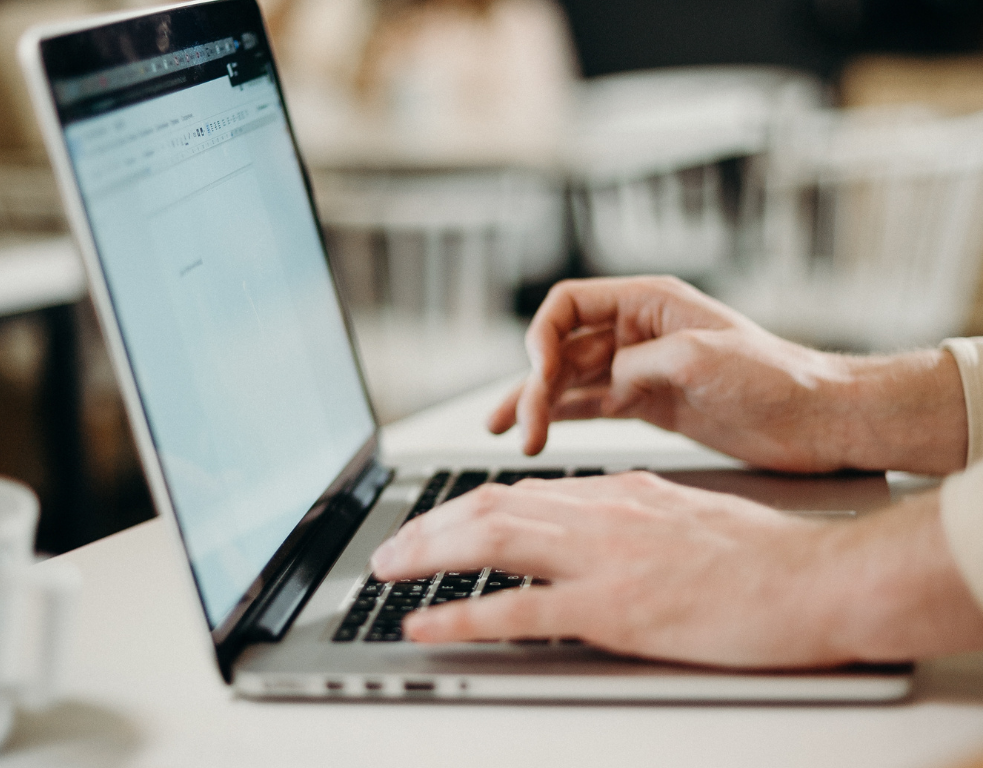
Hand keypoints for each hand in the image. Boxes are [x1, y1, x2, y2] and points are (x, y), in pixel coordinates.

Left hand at [371, 473, 982, 666]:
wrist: (813, 578)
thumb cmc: (761, 554)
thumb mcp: (682, 513)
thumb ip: (628, 515)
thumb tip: (586, 524)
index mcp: (616, 491)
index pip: (519, 491)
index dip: (463, 507)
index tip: (434, 522)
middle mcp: (598, 513)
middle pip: (488, 507)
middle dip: (428, 527)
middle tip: (390, 549)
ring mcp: (602, 558)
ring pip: (490, 542)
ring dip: (427, 554)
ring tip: (386, 571)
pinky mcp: (613, 609)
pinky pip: (518, 612)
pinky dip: (461, 617)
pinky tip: (426, 625)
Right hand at [489, 276, 966, 473]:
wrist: (817, 420)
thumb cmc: (776, 377)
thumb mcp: (702, 358)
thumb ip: (640, 364)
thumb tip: (602, 383)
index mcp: (648, 303)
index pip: (569, 305)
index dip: (542, 335)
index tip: (537, 371)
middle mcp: (636, 332)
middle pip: (562, 348)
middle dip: (535, 383)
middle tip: (522, 426)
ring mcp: (639, 370)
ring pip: (569, 381)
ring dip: (538, 405)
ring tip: (510, 434)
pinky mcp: (647, 404)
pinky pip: (590, 406)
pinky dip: (561, 418)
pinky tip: (537, 432)